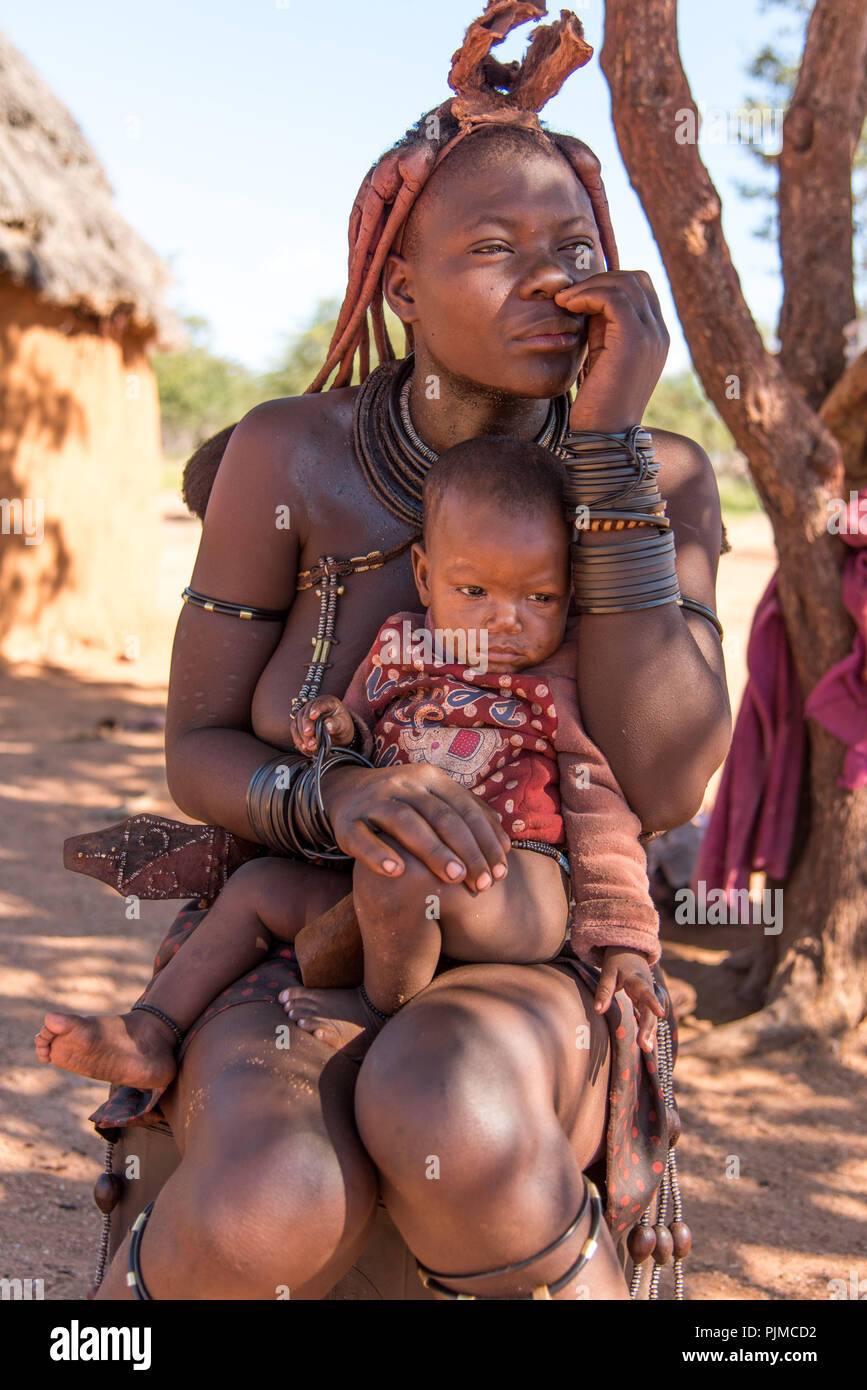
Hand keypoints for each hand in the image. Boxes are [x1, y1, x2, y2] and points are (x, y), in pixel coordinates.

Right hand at [291, 695, 355, 753]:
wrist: (337, 733)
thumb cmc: (341, 726)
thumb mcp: (343, 725)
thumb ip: (336, 724)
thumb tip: (328, 726)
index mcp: (327, 702)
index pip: (320, 703)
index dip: (316, 709)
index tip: (313, 716)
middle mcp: (313, 706)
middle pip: (305, 714)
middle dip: (306, 726)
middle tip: (309, 735)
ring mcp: (304, 715)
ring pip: (297, 724)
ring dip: (302, 736)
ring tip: (309, 746)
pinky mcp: (298, 725)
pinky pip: (295, 732)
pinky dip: (299, 741)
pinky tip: (305, 748)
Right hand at [320, 761, 510, 890]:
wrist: (347, 792)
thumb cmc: (405, 805)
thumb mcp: (435, 801)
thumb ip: (469, 817)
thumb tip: (506, 843)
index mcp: (430, 778)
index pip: (465, 808)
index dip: (486, 840)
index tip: (501, 872)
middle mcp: (402, 783)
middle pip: (441, 816)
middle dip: (467, 850)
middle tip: (483, 882)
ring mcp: (372, 800)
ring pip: (405, 822)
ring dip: (433, 850)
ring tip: (454, 877)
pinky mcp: (346, 821)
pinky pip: (362, 837)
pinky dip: (378, 854)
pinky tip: (397, 873)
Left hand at [554, 271, 668, 431]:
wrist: (604, 436)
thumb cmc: (597, 401)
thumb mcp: (601, 355)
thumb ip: (601, 327)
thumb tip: (586, 297)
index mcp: (655, 337)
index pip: (639, 289)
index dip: (607, 285)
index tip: (576, 298)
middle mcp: (660, 333)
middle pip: (636, 279)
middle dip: (599, 280)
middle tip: (568, 296)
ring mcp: (652, 336)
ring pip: (625, 283)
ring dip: (589, 286)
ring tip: (564, 301)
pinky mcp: (635, 341)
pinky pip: (614, 298)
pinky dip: (588, 294)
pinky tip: (568, 306)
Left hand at [593, 946, 665, 1052]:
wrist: (631, 951)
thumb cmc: (618, 961)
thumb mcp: (608, 972)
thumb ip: (604, 991)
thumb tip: (598, 1011)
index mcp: (638, 980)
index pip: (646, 993)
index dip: (653, 1003)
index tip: (660, 1013)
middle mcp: (647, 990)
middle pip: (649, 1011)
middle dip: (648, 1028)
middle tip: (645, 1046)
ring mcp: (648, 996)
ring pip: (651, 1016)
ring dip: (649, 1032)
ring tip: (647, 1049)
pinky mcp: (646, 1002)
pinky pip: (648, 1017)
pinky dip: (648, 1029)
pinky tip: (647, 1044)